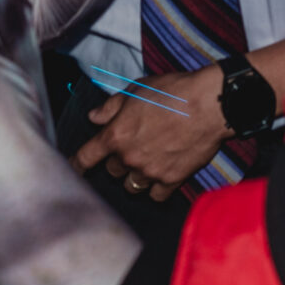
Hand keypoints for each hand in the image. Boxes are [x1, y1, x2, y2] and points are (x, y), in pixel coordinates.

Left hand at [73, 65, 228, 200]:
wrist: (210, 104)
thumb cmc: (174, 91)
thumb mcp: (137, 89)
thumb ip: (112, 106)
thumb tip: (94, 117)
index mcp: (116, 134)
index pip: (86, 157)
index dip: (76, 165)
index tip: (74, 169)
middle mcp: (129, 157)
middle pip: (112, 171)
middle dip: (119, 160)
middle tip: (135, 146)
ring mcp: (150, 172)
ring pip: (131, 186)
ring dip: (135, 176)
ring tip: (149, 161)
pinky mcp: (171, 180)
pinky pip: (156, 195)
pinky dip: (156, 188)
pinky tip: (163, 174)